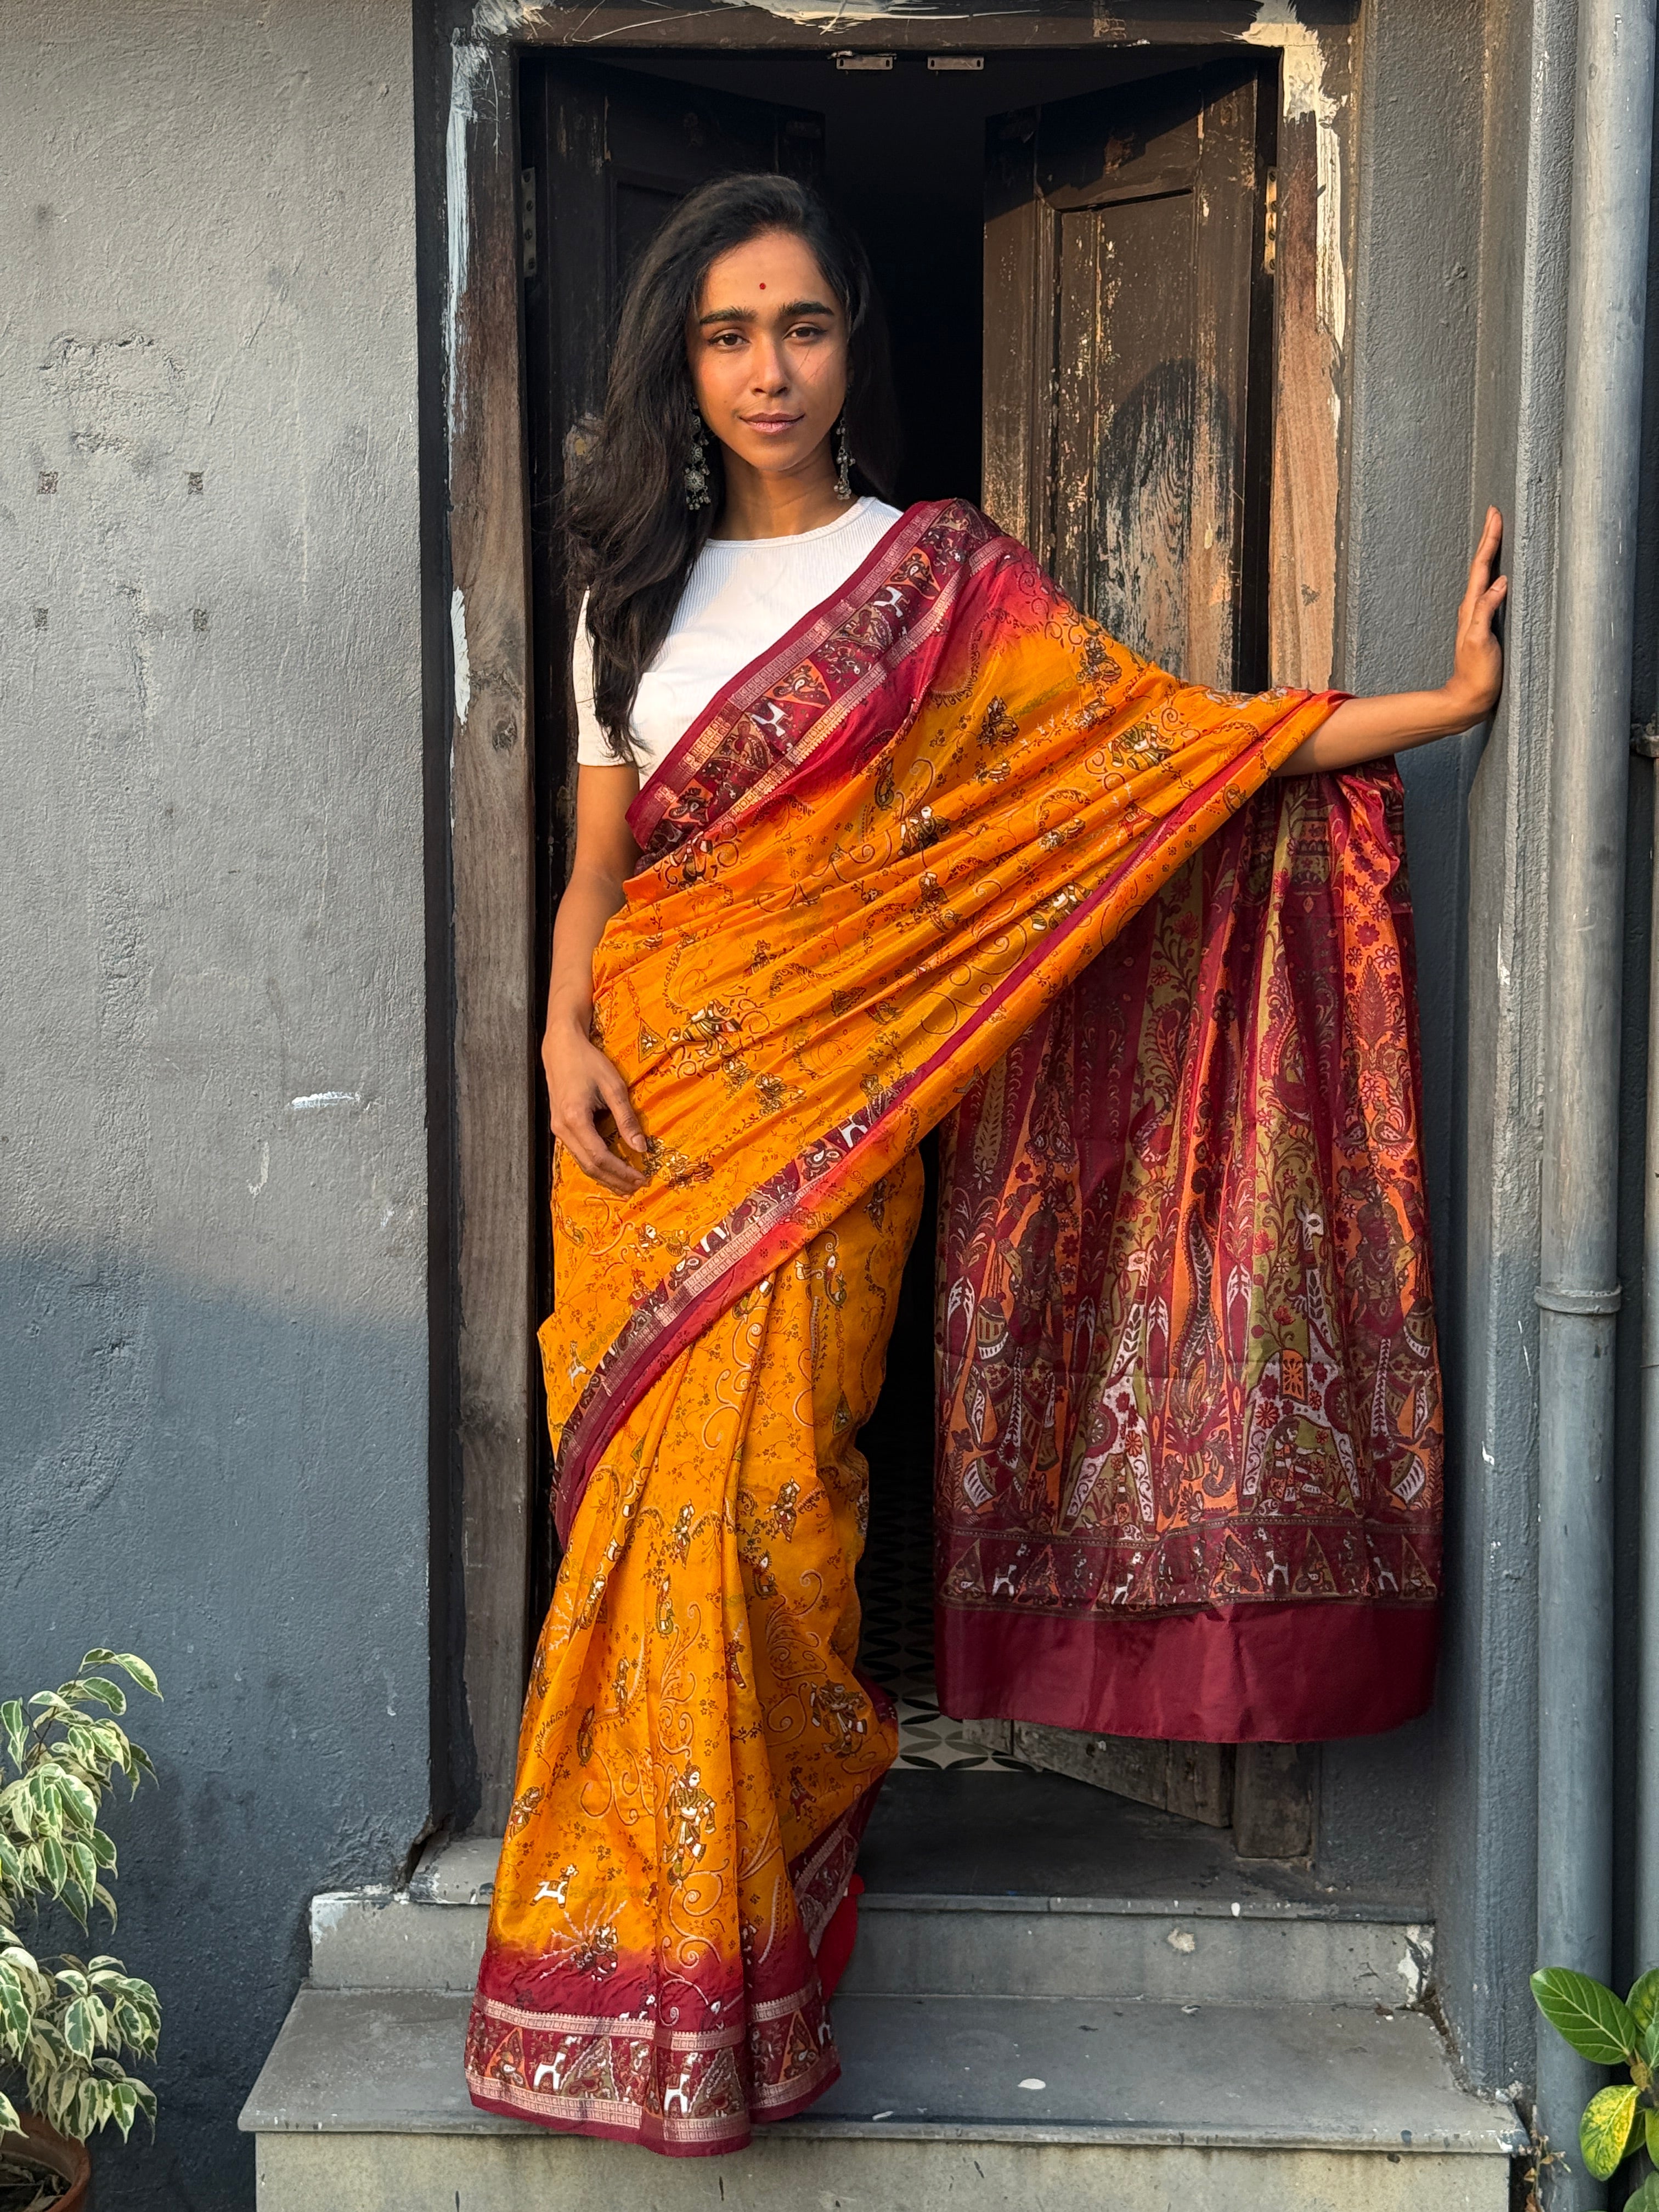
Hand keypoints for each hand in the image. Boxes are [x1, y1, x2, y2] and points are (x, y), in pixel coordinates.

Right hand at [543, 1016, 646, 1194]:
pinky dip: (595, 1165)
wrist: (561, 1048)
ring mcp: (558, 1129)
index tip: (641, 1178)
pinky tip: (610, 1169)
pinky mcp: (560, 1127)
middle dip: (614, 1180)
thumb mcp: (614, 1087)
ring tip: (627, 1184)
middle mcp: (562, 1129)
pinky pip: (578, 1153)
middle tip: (637, 1187)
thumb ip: (627, 1119)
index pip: (600, 1157)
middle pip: (589, 1166)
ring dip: (605, 1176)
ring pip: (582, 1163)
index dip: (621, 1172)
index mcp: (575, 1119)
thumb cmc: (588, 1062)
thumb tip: (641, 1147)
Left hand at [1441, 506, 1506, 727]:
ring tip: (1496, 533)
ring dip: (1490, 554)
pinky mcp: (1484, 625)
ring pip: (1483, 576)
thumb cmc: (1476, 674)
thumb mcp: (1480, 642)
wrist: (1469, 698)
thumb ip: (1486, 612)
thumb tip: (1499, 582)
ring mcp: (1477, 616)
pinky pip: (1489, 591)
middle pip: (1480, 566)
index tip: (1494, 516)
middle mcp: (1472, 608)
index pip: (1481, 567)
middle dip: (1488, 539)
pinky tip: (1500, 573)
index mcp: (1471, 608)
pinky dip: (1494, 575)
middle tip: (1494, 513)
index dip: (1489, 541)